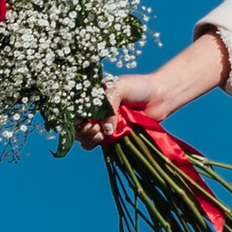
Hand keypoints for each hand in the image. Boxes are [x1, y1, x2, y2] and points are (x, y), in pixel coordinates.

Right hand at [77, 32, 228, 146]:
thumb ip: (108, 104)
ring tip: (102, 133)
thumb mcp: (119, 88)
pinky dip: (96, 144)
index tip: (86, 121)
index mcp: (90, 96)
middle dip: (84, 130)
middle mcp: (92, 111)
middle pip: (76, 126)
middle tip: (96, 128)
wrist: (159, 97)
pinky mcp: (111, 135)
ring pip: (84, 137)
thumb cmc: (138, 87)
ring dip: (90, 138)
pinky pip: (96, 144)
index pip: (72, 110)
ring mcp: (101, 124)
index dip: (75, 118)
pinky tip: (105, 139)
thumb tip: (106, 130)